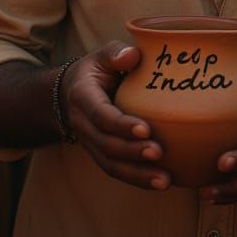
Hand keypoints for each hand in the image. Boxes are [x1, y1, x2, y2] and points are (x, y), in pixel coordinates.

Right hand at [60, 42, 170, 191]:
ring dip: (138, 175)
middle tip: (159, 153)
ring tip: (164, 180)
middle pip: (107, 145)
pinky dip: (138, 179)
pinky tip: (161, 183)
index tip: (145, 129)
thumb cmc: (95, 70)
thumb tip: (133, 56)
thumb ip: (115, 53)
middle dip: (132, 153)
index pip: (102, 115)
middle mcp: (84, 125)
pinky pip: (117, 171)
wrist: (71, 93)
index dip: (121, 125)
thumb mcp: (101, 56)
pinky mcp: (102, 155)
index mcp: (83, 98)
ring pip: (111, 165)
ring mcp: (91, 144)